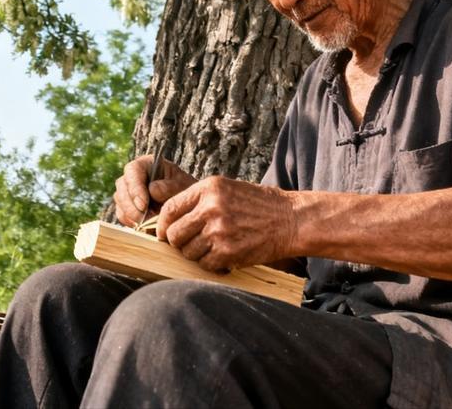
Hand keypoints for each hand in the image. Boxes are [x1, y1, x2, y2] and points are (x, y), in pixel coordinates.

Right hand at [113, 154, 196, 226]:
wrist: (186, 204)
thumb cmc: (184, 190)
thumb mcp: (182, 185)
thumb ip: (169, 186)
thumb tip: (152, 190)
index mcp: (146, 164)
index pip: (133, 170)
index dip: (135, 188)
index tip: (143, 205)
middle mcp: (133, 176)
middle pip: (122, 187)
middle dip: (131, 207)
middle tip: (144, 220)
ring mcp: (127, 192)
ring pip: (120, 203)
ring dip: (131, 216)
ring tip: (148, 225)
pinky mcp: (126, 207)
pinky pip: (122, 215)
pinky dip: (131, 223)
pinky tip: (144, 228)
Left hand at [156, 177, 297, 271]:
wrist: (289, 220)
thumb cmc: (257, 205)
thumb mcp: (226, 189)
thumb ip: (198, 200)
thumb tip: (168, 220)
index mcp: (208, 188)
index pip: (170, 209)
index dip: (162, 225)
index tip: (164, 233)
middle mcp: (211, 207)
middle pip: (174, 233)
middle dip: (178, 242)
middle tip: (189, 244)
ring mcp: (219, 230)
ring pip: (187, 251)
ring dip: (195, 254)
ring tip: (212, 248)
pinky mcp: (227, 251)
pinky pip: (204, 264)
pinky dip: (210, 264)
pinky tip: (223, 256)